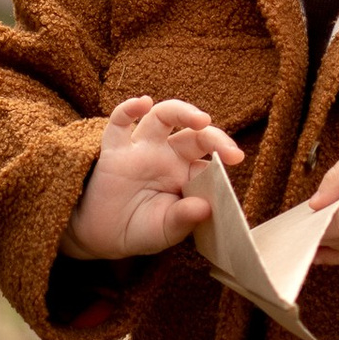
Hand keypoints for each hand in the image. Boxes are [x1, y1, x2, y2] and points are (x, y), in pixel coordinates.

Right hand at [63, 97, 244, 260]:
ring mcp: (141, 149)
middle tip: (229, 151)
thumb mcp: (164, 231)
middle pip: (194, 134)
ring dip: (183, 112)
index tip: (236, 161)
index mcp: (186, 175)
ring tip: (201, 120)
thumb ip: (182, 220)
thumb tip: (205, 207)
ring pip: (163, 117)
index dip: (221, 162)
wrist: (102, 236)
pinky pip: (119, 123)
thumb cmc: (140, 230)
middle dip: (215, 137)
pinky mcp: (114, 150)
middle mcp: (167, 156)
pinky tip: (143, 103)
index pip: (208, 163)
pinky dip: (129, 109)